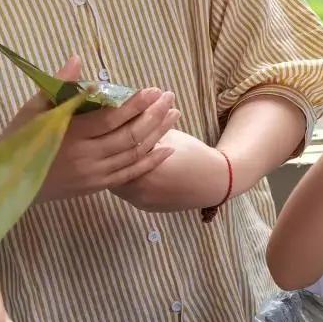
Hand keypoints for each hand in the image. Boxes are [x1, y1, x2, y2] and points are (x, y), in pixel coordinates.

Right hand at [2, 57, 180, 203]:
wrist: (6, 184)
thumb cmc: (17, 140)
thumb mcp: (31, 110)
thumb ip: (57, 85)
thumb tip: (77, 58)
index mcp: (69, 135)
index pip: (111, 118)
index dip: (135, 105)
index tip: (153, 90)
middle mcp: (85, 157)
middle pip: (129, 136)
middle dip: (153, 115)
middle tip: (169, 98)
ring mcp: (93, 174)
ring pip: (134, 154)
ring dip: (158, 134)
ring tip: (174, 115)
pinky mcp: (96, 185)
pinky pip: (130, 174)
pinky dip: (151, 161)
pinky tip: (167, 148)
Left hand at [111, 130, 227, 212]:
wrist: (216, 182)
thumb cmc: (193, 154)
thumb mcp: (168, 135)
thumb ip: (146, 128)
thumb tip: (126, 113)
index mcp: (143, 170)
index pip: (115, 153)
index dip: (109, 139)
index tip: (106, 129)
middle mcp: (139, 191)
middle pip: (112, 171)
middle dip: (109, 155)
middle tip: (106, 141)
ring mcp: (142, 202)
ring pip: (117, 183)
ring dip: (116, 169)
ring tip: (114, 153)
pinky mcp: (146, 208)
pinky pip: (128, 192)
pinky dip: (126, 180)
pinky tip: (127, 167)